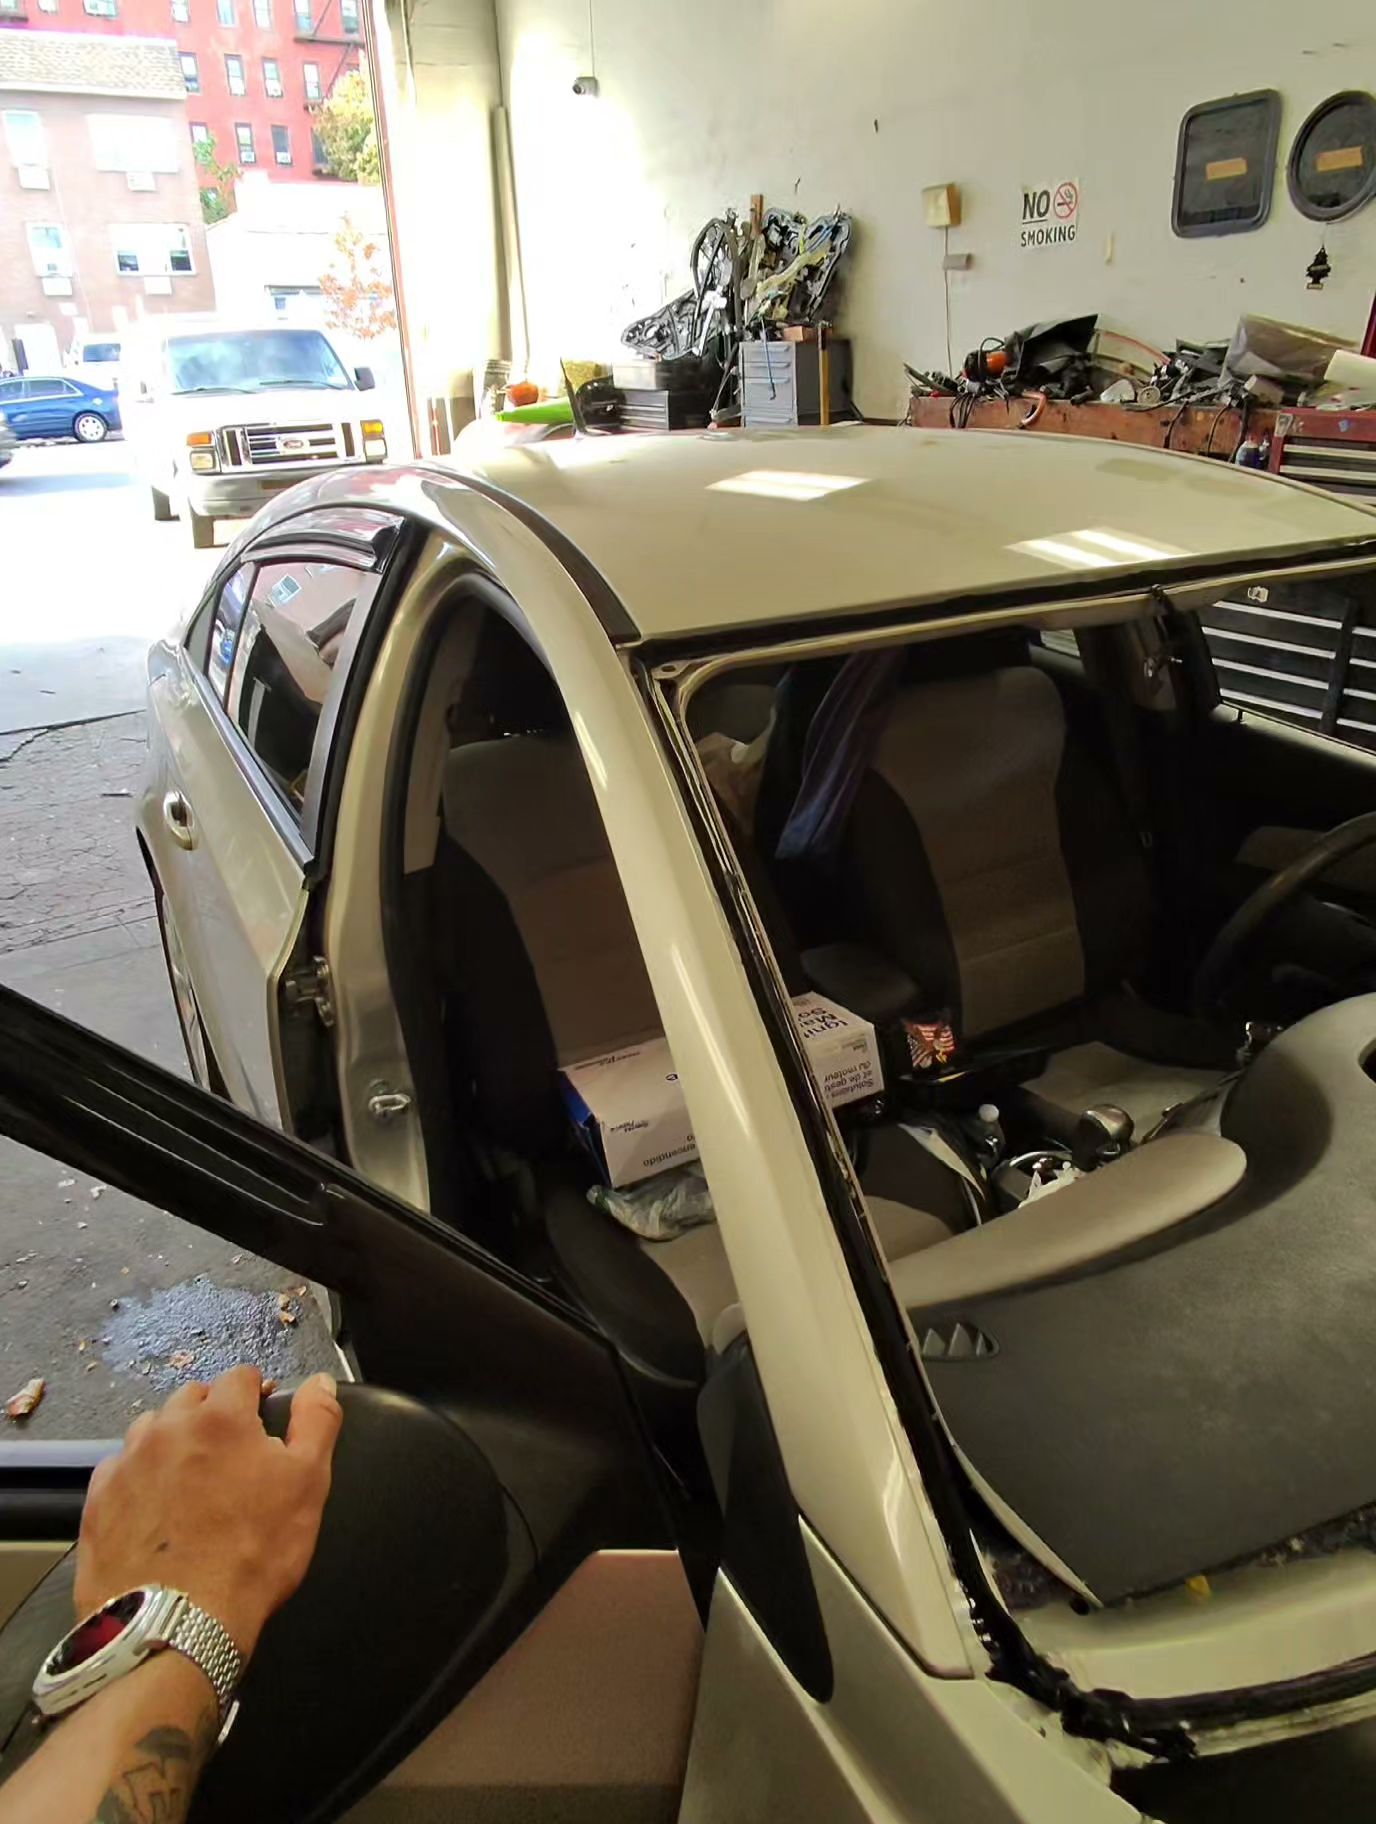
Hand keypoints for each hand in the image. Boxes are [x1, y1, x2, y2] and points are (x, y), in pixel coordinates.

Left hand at [75, 1366, 341, 1661]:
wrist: (177, 1624)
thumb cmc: (254, 1552)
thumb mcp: (307, 1484)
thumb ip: (317, 1421)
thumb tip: (321, 1381)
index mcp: (220, 1417)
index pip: (240, 1376)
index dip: (257, 1395)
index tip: (263, 1421)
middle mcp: (167, 1428)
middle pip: (191, 1397)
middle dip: (212, 1414)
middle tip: (231, 1456)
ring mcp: (127, 1463)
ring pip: (151, 1429)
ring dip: (172, 1441)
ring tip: (189, 1482)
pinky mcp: (98, 1501)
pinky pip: (119, 1469)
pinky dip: (139, 1476)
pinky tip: (153, 1509)